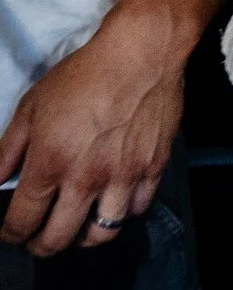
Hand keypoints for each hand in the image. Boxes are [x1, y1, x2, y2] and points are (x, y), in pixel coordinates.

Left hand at [0, 1, 185, 256]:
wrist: (143, 51)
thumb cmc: (86, 74)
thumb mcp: (32, 107)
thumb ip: (7, 151)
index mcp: (51, 162)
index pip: (21, 222)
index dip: (10, 234)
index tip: (11, 230)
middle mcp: (86, 177)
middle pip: (57, 239)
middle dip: (40, 244)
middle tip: (38, 236)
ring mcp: (124, 175)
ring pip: (100, 234)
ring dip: (83, 236)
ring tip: (77, 224)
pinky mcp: (154, 166)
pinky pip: (136, 209)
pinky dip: (122, 211)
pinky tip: (114, 198)